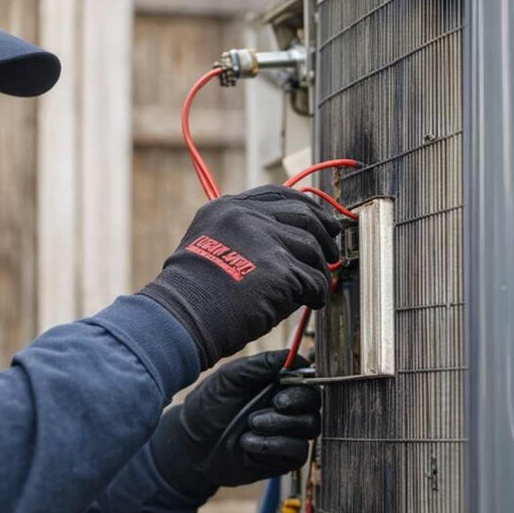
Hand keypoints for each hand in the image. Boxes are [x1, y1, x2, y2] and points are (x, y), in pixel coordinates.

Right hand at [139, 185, 339, 370]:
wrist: (181, 318)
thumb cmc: (192, 295)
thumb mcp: (208, 247)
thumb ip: (242, 236)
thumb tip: (287, 246)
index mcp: (226, 207)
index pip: (277, 194)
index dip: (305, 206)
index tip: (319, 219)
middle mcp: (245, 216)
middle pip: (303, 214)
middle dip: (324, 233)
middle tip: (332, 252)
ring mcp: (263, 239)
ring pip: (312, 247)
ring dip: (320, 268)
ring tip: (315, 286)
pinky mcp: (279, 268)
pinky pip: (313, 278)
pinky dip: (317, 293)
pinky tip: (311, 302)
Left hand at [149, 350, 320, 499]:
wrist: (192, 445)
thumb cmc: (208, 407)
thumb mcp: (228, 378)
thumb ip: (258, 366)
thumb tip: (291, 356)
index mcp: (275, 383)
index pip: (306, 375)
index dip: (303, 377)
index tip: (286, 380)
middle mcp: (287, 407)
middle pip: (314, 400)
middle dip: (297, 400)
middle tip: (275, 403)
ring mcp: (289, 432)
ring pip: (310, 425)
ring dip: (281, 424)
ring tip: (251, 424)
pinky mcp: (285, 457)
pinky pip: (298, 450)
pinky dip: (274, 445)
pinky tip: (248, 443)